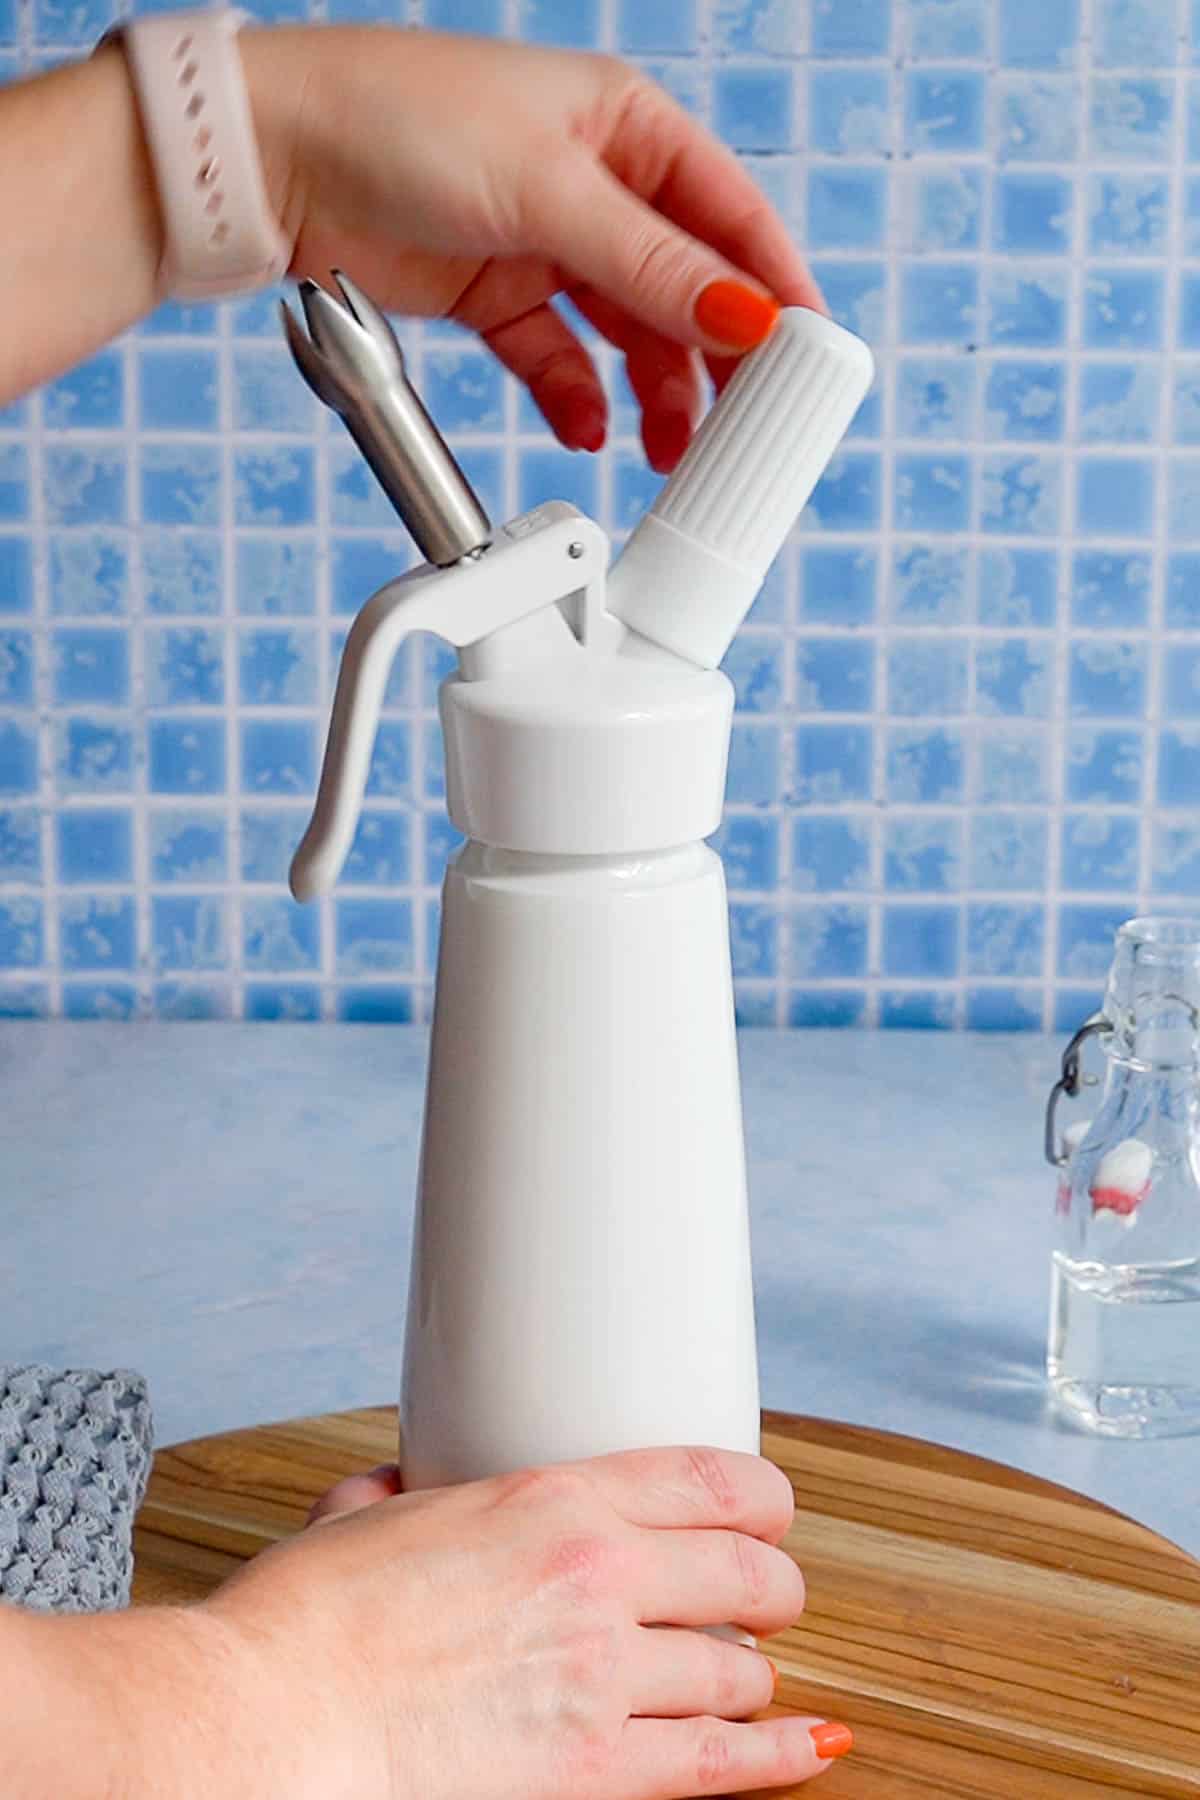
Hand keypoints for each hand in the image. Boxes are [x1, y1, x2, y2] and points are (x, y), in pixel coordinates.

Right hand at [204, 1447, 851, 1798]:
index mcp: (553, 1498)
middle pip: (751, 1574)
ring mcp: (605, 1678)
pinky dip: (779, 1754)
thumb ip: (403, 1491)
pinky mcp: (595, 1772)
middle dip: (771, 1586)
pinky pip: (725, 1762)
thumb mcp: (362, 1515)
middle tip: (763, 1598)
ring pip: (740, 1669)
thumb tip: (401, 1484)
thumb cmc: (304, 1621)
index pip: (713, 1479)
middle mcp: (600, 1578)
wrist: (270, 1720)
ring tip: (741, 1673)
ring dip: (752, 1672)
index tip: (769, 1512)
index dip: (765, 1498)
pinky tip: (810, 1745)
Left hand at [244, 27, 822, 471]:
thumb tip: (742, 315)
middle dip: (711, 360)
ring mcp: (544, 244)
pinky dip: (575, 397)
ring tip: (662, 448)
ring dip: (650, 392)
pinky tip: (585, 429)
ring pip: (626, 333)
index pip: (730, 217)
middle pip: (684, 288)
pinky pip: (557, 359)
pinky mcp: (495, 296)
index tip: (806, 356)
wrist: (273, 160)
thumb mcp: (546, 190)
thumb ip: (648, 265)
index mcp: (626, 126)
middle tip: (732, 428)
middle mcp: (595, 184)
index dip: (773, 288)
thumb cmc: (399, 121)